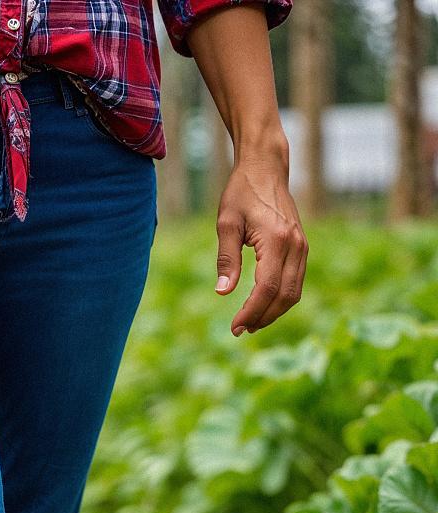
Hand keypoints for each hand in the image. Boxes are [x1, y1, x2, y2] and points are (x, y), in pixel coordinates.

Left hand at [215, 149, 306, 334]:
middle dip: (263, 317)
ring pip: (294, 291)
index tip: (234, 327)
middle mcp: (296, 245)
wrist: (266, 169)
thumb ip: (226, 259)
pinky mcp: (302, 247)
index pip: (267, 288)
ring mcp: (302, 247)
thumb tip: (223, 292)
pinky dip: (281, 298)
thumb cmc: (241, 194)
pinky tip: (262, 306)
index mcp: (277, 240)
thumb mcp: (226, 224)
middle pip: (285, 295)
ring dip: (274, 312)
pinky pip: (296, 281)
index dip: (251, 311)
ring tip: (249, 323)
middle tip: (239, 330)